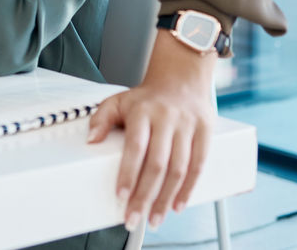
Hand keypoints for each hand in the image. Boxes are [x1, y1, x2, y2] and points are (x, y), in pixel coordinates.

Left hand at [87, 32, 217, 231]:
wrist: (181, 77)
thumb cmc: (147, 97)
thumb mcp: (119, 101)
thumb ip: (101, 119)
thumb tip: (91, 139)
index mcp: (143, 111)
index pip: (136, 147)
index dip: (129, 173)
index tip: (121, 196)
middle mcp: (167, 117)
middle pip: (158, 163)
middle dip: (146, 195)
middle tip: (135, 217)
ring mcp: (187, 125)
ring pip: (179, 168)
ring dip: (167, 198)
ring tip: (155, 218)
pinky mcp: (205, 130)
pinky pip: (199, 164)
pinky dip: (189, 188)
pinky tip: (178, 204)